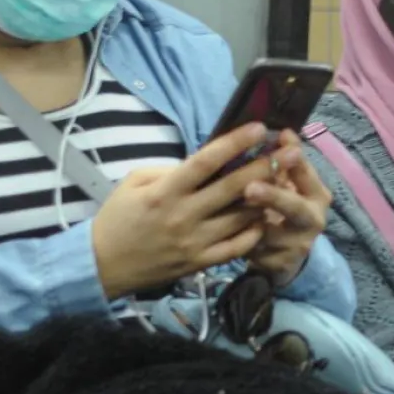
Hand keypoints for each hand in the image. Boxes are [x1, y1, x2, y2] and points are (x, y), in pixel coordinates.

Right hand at [90, 122, 277, 297]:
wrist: (102, 265)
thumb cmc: (118, 218)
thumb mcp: (135, 182)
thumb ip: (170, 170)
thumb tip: (204, 161)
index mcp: (165, 191)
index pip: (206, 161)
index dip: (235, 143)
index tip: (259, 128)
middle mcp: (183, 216)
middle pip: (233, 187)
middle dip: (266, 166)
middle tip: (291, 151)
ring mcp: (194, 242)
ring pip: (241, 217)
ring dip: (267, 198)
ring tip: (287, 181)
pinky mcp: (199, 263)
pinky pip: (236, 247)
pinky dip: (254, 232)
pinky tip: (267, 217)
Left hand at [239, 129, 331, 285]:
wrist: (286, 252)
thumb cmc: (281, 205)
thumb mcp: (287, 183)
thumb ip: (281, 162)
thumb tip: (276, 131)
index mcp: (317, 194)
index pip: (307, 173)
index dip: (293, 156)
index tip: (279, 138)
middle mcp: (313, 219)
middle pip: (296, 207)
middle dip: (273, 196)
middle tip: (250, 187)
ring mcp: (298, 245)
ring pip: (273, 233)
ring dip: (250, 223)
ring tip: (226, 214)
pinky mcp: (281, 264)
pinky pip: (257, 252)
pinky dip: (241, 242)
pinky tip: (222, 235)